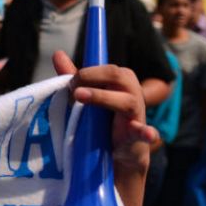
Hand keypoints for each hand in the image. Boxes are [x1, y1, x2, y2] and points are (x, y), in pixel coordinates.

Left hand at [52, 51, 155, 169]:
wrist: (119, 151)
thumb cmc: (102, 117)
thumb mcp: (86, 96)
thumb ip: (73, 76)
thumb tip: (57, 54)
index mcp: (120, 78)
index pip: (104, 68)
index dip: (86, 73)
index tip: (70, 82)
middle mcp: (131, 90)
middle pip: (114, 75)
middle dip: (90, 78)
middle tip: (73, 90)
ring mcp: (138, 111)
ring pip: (126, 101)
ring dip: (102, 97)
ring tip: (80, 96)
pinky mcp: (140, 134)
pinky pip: (146, 132)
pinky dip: (147, 133)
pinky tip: (147, 133)